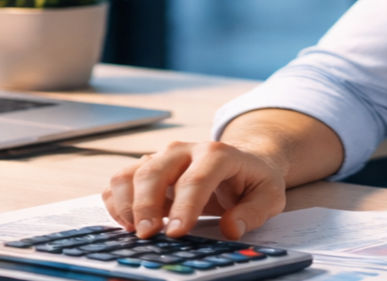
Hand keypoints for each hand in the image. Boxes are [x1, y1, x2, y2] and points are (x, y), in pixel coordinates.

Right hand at [101, 140, 287, 240]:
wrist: (242, 161)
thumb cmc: (253, 180)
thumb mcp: (270, 195)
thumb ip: (254, 212)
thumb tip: (232, 228)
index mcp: (217, 154)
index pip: (196, 179)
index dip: (184, 207)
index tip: (176, 233)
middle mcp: (184, 150)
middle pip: (154, 171)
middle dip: (146, 205)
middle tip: (148, 235)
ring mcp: (161, 158)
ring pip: (129, 174)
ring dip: (127, 204)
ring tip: (136, 231)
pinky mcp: (145, 168)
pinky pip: (119, 182)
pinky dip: (117, 203)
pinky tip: (128, 224)